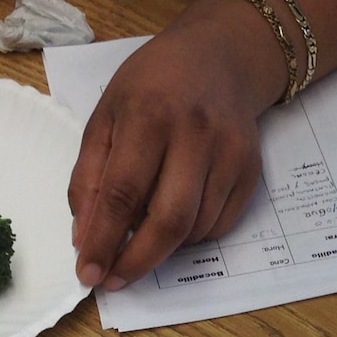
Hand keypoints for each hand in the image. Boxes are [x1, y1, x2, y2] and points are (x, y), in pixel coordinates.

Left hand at [68, 0, 287, 288]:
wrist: (220, 57)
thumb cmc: (152, 86)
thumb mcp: (106, 115)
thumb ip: (89, 176)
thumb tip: (85, 239)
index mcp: (147, 116)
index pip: (122, 193)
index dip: (103, 240)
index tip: (88, 273)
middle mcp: (194, 134)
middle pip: (168, 220)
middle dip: (138, 260)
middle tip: (116, 279)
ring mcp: (229, 153)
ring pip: (196, 228)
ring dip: (164, 246)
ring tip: (144, 231)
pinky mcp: (251, 169)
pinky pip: (220, 225)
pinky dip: (193, 235)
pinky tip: (177, 215)